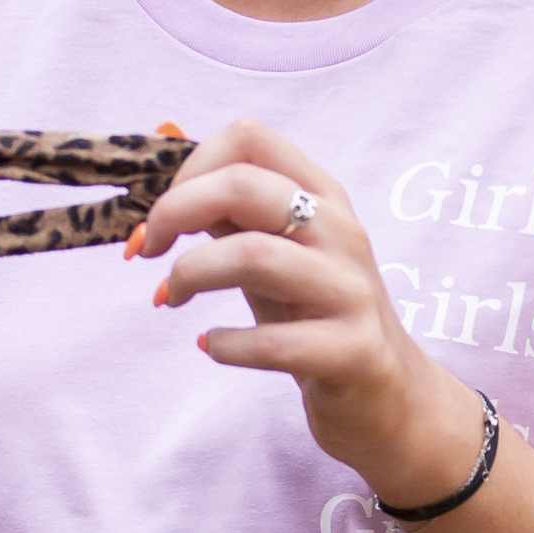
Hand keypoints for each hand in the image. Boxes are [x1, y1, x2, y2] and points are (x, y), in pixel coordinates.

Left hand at [135, 117, 456, 486]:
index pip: (250, 137)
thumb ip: (226, 206)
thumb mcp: (271, 248)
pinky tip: (210, 346)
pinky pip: (276, 342)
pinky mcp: (353, 350)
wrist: (387, 395)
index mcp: (320, 192)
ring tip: (170, 298)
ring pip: (253, 254)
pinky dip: (226, 343)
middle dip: (175, 212)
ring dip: (191, 273)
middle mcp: (340, 229)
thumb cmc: (312, 310)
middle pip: (243, 185)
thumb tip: (167, 147)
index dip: (191, 167)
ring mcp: (350, 288)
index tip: (163, 214)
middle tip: (146, 252)